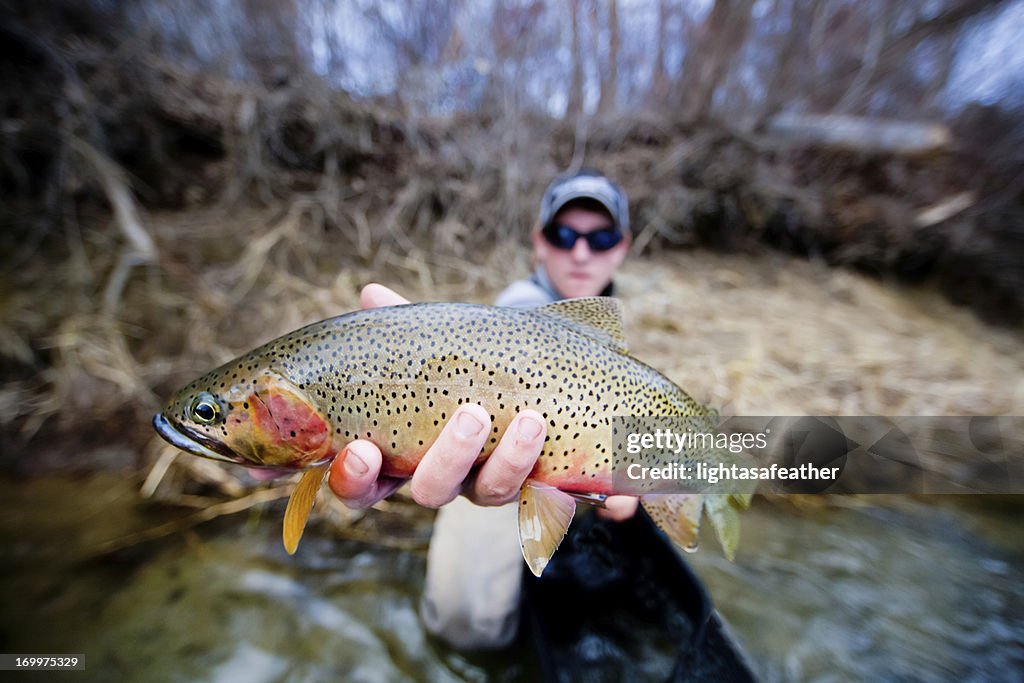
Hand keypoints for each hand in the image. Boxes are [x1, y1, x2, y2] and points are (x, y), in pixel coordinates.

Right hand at [325, 284, 548, 508]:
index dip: (354, 477)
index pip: (363, 485)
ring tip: (530, 418)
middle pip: (431, 490)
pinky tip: (556, 437)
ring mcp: (488, 484)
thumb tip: (372, 294)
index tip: (362, 450)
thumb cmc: (461, 368)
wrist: (531, 383)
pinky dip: (546, 465)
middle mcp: (445, 476)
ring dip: (510, 458)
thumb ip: (402, 329)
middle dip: (449, 457)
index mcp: (402, 453)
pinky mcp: (532, 485)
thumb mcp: (433, 349)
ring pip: (491, 491)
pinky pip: (540, 491)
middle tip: (471, 415)